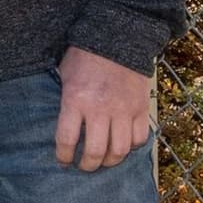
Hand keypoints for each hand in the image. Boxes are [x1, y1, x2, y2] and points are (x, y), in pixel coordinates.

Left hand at [53, 46, 154, 172]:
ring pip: (119, 150)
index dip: (63, 156)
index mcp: (76, 100)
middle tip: (84, 166)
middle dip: (87, 165)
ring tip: (104, 161)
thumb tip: (61, 127)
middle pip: (95, 151)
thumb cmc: (85, 56)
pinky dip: (131, 146)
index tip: (63, 161)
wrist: (118, 37)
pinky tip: (123, 144)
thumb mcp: (64, 76)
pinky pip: (139, 138)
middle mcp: (100, 109)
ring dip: (110, 161)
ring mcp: (124, 109)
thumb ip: (64, 102)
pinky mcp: (141, 108)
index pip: (66, 140)